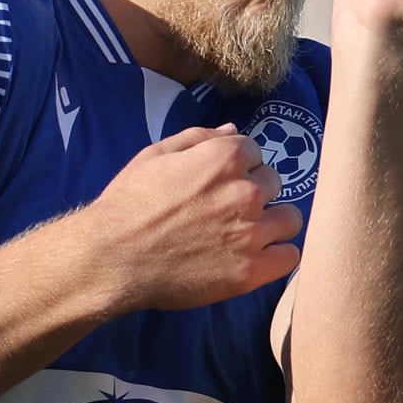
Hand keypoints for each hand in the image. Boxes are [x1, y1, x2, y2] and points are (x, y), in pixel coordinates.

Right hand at [83, 125, 305, 314]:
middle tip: (228, 209)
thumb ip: (199, 138)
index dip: (237, 166)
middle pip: (274, 183)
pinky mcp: (251, 271)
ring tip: (248, 233)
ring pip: (290, 219)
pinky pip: (290, 257)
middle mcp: (247, 192)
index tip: (220, 182)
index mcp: (226, 158)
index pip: (255, 152)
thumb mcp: (156, 155)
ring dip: (273, 222)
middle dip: (254, 191)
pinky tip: (259, 257)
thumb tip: (233, 131)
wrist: (113, 258)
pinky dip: (278, 255)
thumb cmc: (129, 203)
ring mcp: (252, 233)